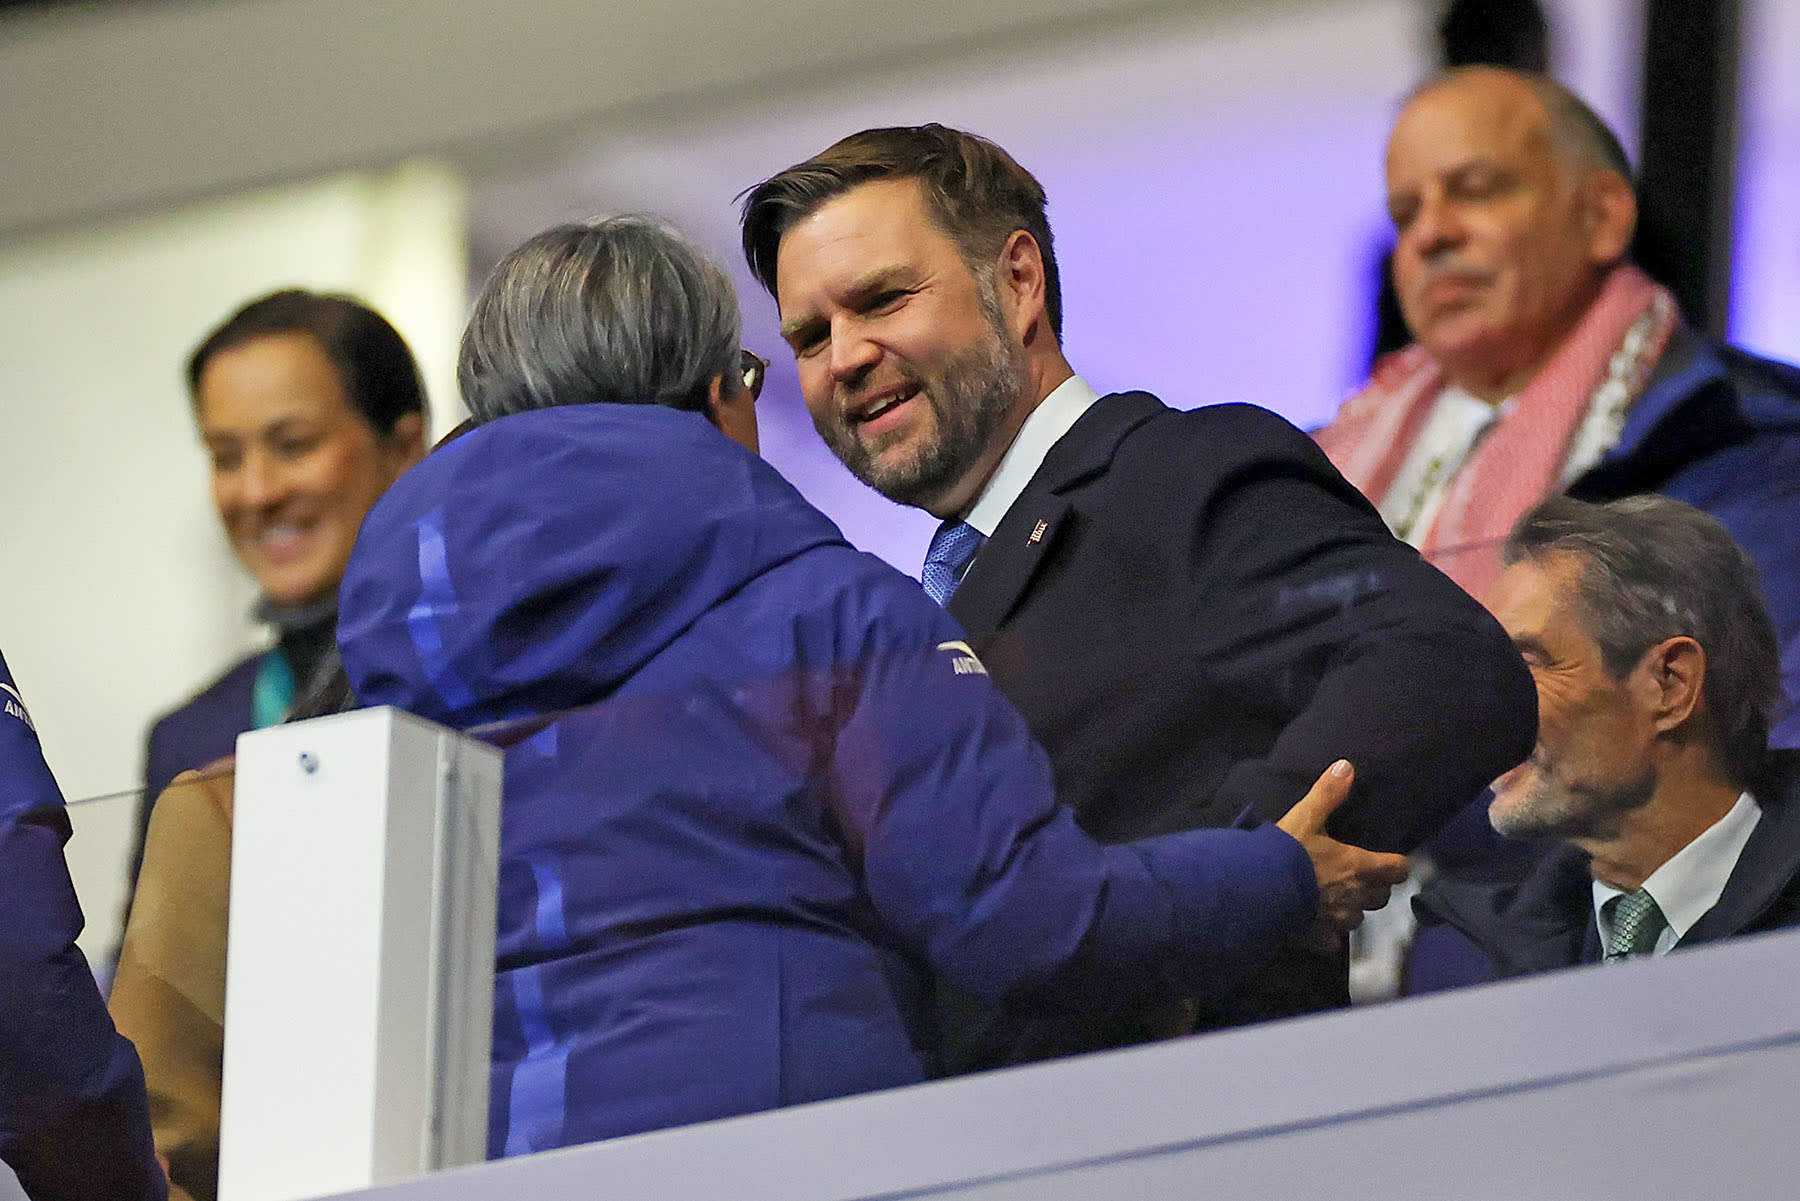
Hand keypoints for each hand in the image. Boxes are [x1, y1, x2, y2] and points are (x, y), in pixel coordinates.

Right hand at [1276, 760, 1410, 933]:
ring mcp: (1338, 920)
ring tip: (1336, 899)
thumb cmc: (1287, 853)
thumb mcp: (1305, 816)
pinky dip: (1329, 934)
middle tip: (1360, 876)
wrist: (1259, 891)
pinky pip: (1333, 940)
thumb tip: (1347, 766)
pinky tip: (1318, 924)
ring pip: (1358, 918)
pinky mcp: (1319, 937)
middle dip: (1374, 887)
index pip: (1397, 869)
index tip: (1391, 861)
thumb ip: (1327, 793)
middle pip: (1381, 896)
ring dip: (1352, 908)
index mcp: (1359, 867)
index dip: (1396, 864)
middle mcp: (1356, 896)